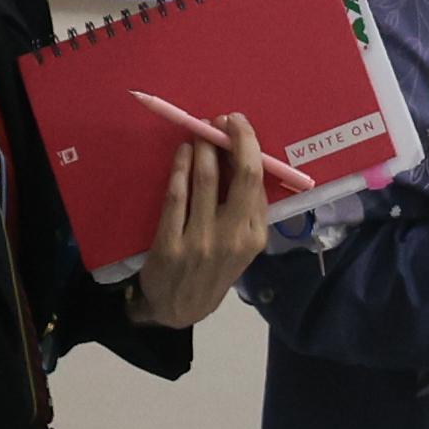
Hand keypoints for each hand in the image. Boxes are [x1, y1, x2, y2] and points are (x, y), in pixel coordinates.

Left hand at [125, 110, 274, 329]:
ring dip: (203, 147)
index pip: (257, 183)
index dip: (249, 148)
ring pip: (205, 181)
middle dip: (234, 140)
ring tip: (200, 132)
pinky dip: (180, 169)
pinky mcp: (170, 244)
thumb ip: (248, 212)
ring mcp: (200, 242)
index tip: (239, 126)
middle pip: (241, 177)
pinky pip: (176, 196)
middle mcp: (232, 238)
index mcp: (254, 237)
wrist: (177, 309)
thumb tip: (246, 163)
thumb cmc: (213, 272)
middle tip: (224, 119)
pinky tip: (183, 154)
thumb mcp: (242, 250)